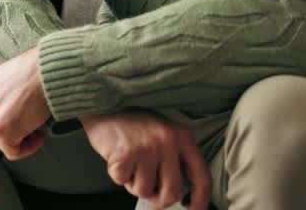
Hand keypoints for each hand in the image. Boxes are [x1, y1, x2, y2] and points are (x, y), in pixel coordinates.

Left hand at [0, 46, 50, 159]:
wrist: (48, 70)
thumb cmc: (38, 71)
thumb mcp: (11, 79)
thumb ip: (2, 96)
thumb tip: (11, 113)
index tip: (18, 124)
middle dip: (7, 137)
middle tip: (28, 130)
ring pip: (1, 144)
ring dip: (20, 141)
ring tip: (37, 129)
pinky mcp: (1, 130)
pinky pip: (13, 152)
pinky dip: (28, 148)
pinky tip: (40, 135)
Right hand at [80, 112, 209, 209]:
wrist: (104, 105)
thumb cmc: (133, 124)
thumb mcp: (163, 135)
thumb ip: (176, 160)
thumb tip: (181, 195)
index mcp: (182, 137)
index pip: (201, 177)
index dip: (200, 200)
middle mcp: (167, 141)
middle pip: (172, 191)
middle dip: (159, 199)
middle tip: (150, 193)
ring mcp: (147, 147)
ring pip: (144, 190)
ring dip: (133, 183)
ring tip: (130, 164)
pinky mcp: (126, 153)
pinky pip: (123, 182)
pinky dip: (118, 175)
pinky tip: (118, 158)